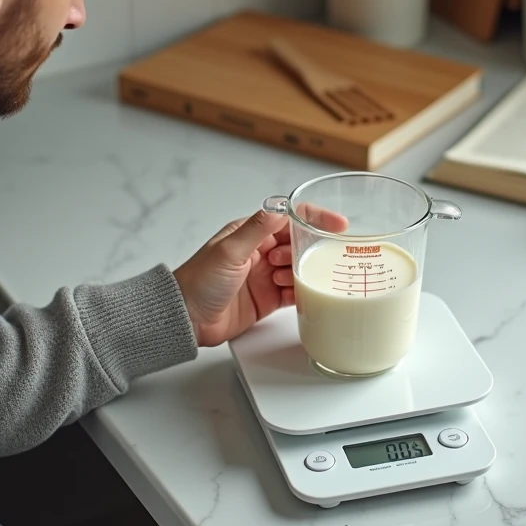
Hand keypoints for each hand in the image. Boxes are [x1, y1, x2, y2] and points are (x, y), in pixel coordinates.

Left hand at [173, 206, 347, 346]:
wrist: (186, 318)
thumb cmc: (198, 281)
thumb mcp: (229, 250)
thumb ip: (257, 229)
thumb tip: (279, 206)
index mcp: (251, 233)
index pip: (290, 217)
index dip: (316, 218)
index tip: (339, 225)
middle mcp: (260, 252)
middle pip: (299, 244)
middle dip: (308, 250)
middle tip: (305, 260)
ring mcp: (265, 275)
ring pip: (299, 269)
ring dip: (302, 273)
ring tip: (285, 279)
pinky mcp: (268, 298)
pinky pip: (294, 293)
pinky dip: (302, 293)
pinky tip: (304, 295)